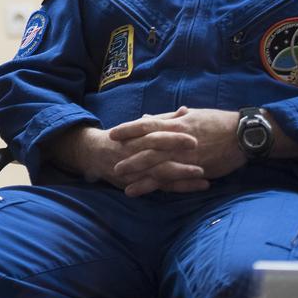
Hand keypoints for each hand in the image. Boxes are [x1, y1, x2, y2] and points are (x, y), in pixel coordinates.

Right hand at [52, 123, 205, 194]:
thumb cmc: (123, 139)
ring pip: (159, 172)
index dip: (171, 134)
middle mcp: (134, 152)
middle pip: (155, 152)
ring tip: (203, 172)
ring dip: (181, 173)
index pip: (153, 133)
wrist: (94, 155)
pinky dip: (182, 187)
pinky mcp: (141, 184)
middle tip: (198, 149)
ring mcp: (137, 170)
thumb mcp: (139, 127)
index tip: (192, 134)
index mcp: (135, 135)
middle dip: (176, 151)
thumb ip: (164, 120)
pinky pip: (163, 187)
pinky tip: (201, 185)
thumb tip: (185, 110)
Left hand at [108, 106, 243, 195]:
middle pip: (148, 148)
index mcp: (177, 124)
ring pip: (158, 166)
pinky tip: (148, 193)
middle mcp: (178, 140)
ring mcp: (187, 156)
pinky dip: (158, 187)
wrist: (244, 135)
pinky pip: (174, 180)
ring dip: (139, 175)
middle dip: (129, 156)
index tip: (112, 133)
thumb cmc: (218, 122)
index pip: (147, 124)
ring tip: (122, 183)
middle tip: (111, 163)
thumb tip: (146, 118)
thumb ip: (167, 118)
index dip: (128, 129)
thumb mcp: (192, 116)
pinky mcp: (196, 170)